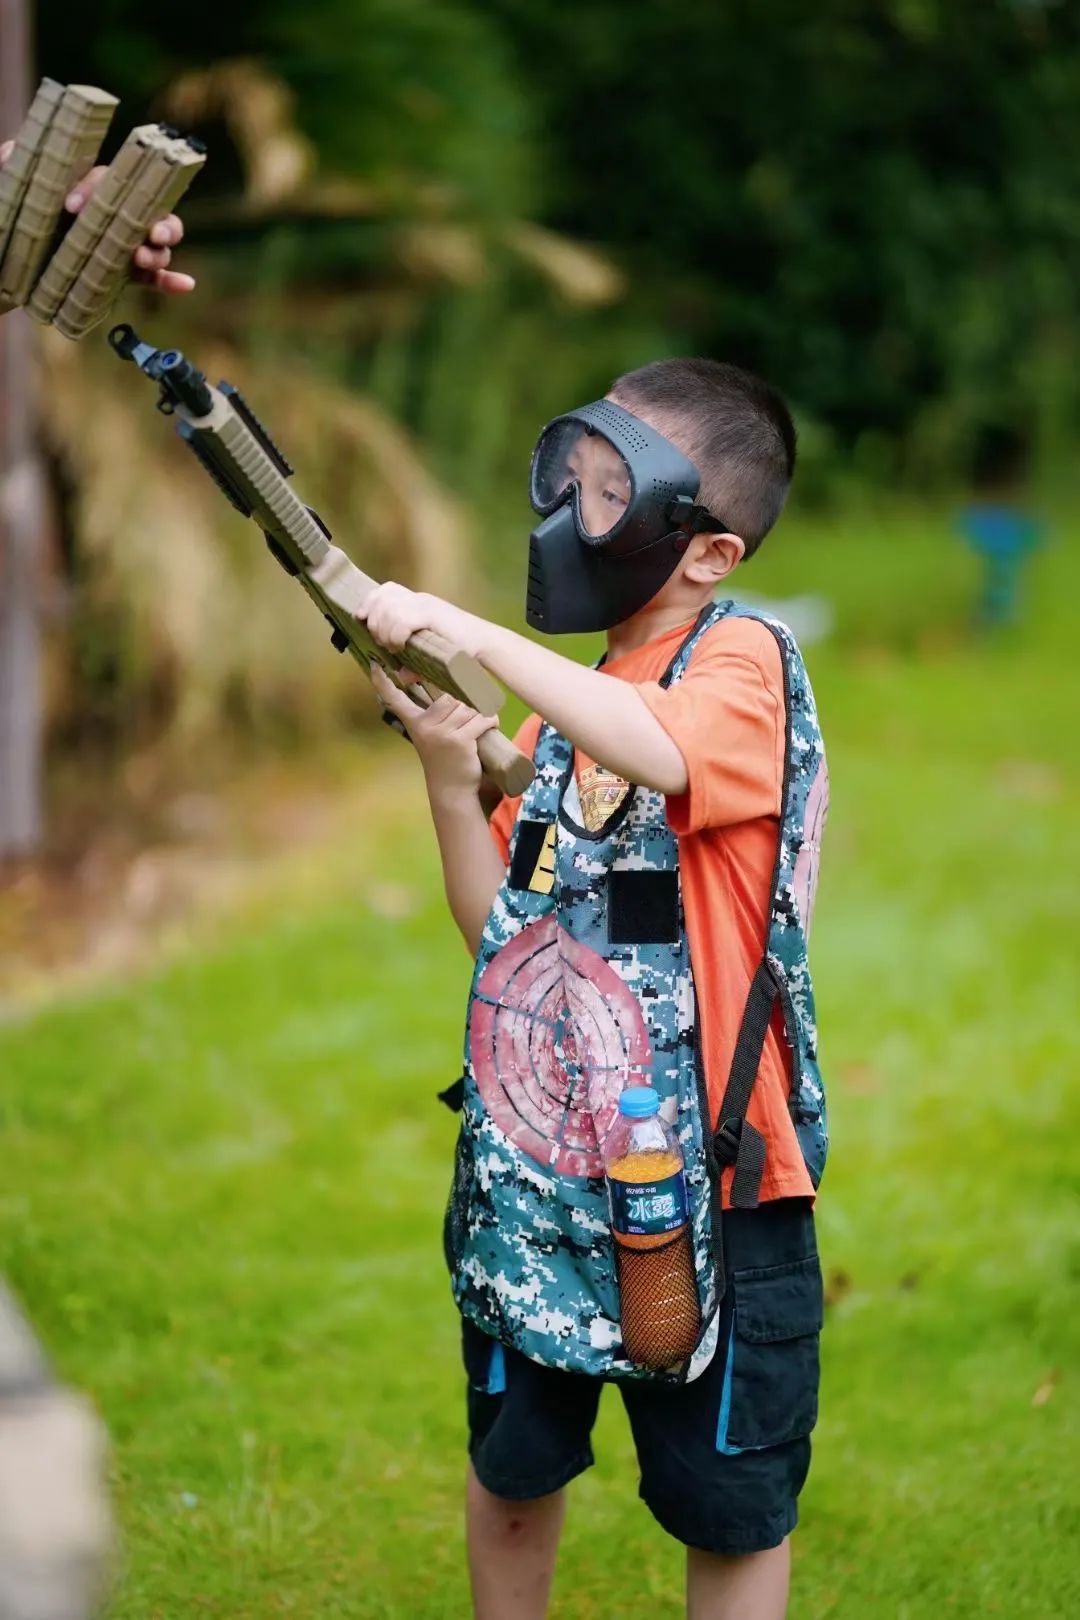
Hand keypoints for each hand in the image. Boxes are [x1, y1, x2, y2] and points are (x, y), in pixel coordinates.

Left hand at [0, 138, 194, 294]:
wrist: (11, 264)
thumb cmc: (12, 218)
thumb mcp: (8, 187)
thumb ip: (10, 165)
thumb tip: (14, 150)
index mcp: (89, 188)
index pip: (104, 180)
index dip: (93, 190)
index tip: (72, 208)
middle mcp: (114, 214)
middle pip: (148, 208)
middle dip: (155, 219)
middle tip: (148, 232)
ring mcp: (123, 245)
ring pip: (155, 242)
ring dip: (160, 249)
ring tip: (145, 257)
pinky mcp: (127, 276)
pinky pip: (155, 279)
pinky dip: (171, 281)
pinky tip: (186, 285)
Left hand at [358, 582, 484, 658]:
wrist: (484, 644)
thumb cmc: (461, 650)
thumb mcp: (431, 654)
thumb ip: (414, 663)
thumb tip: (401, 675)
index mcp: (418, 602)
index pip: (385, 590)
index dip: (370, 602)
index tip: (362, 618)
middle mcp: (419, 599)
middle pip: (381, 599)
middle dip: (374, 622)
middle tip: (384, 642)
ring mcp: (425, 605)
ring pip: (387, 610)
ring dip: (384, 631)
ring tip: (394, 647)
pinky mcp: (430, 614)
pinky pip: (401, 620)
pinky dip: (395, 636)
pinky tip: (401, 646)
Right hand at [371, 664, 495, 797]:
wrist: (451, 791)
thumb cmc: (444, 759)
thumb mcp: (430, 736)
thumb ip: (435, 716)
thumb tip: (455, 688)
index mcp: (414, 722)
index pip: (395, 699)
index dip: (383, 682)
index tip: (375, 665)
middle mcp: (424, 725)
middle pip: (450, 697)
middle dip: (463, 705)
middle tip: (468, 719)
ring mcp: (441, 733)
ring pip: (467, 707)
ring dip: (478, 714)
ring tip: (478, 726)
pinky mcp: (460, 740)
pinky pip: (481, 719)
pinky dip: (490, 720)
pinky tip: (489, 727)